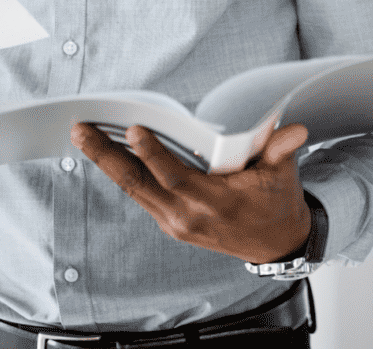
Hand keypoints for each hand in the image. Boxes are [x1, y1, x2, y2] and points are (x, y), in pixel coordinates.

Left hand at [71, 121, 310, 263]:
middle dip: (106, 155)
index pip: (175, 176)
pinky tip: (103, 150)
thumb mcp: (282, 174)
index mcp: (215, 203)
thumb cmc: (276, 202)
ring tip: (82, 134)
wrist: (275, 244)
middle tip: (81, 129)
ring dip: (105, 161)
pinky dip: (121, 172)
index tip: (135, 130)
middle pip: (139, 184)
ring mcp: (175, 221)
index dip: (153, 154)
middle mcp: (188, 216)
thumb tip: (292, 129)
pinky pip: (140, 194)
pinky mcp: (170, 222)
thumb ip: (280, 149)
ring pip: (133, 189)